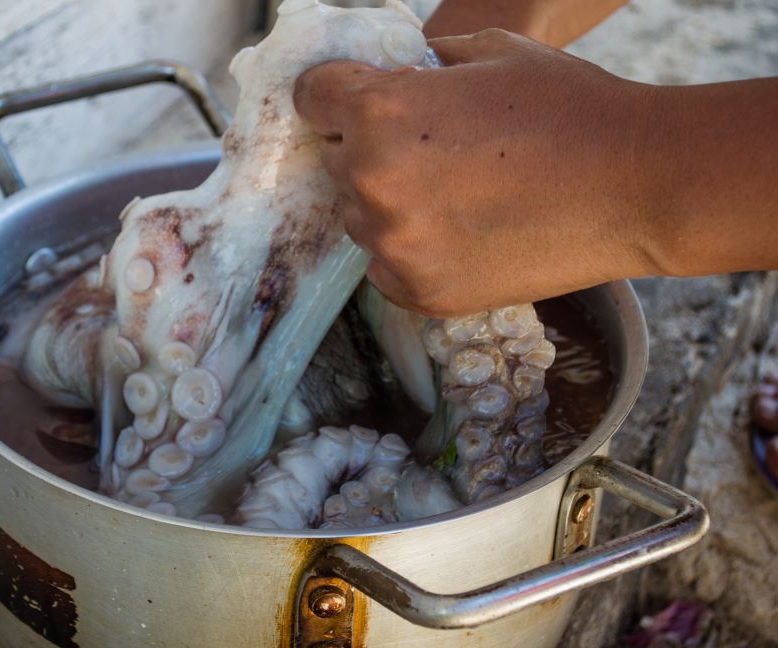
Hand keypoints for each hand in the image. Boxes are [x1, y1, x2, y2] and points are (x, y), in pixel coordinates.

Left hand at [293, 29, 660, 317]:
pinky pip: (385, 265)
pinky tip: (459, 231)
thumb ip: (420, 64)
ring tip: (452, 193)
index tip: (353, 102)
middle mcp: (374, 182)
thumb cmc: (569, 107)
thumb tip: (389, 74)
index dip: (334, 95)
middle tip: (424, 150)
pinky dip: (409, 250)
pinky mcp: (419, 292)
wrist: (636, 186)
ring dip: (386, 203)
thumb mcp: (491, 52)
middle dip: (366, 148)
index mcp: (381, 111)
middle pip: (335, 161)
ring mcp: (395, 245)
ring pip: (357, 217)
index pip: (312, 98)